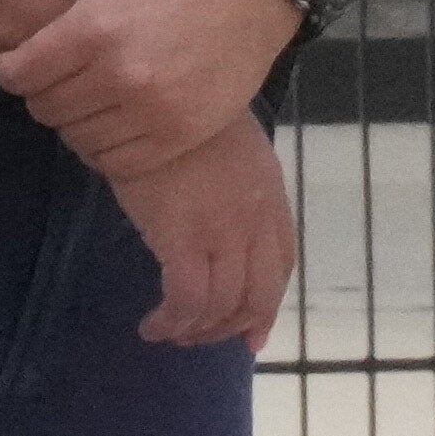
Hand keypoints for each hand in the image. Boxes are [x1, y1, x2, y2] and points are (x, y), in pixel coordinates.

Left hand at [0, 0, 296, 177]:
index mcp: (94, 28)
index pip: (20, 75)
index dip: (10, 67)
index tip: (20, 58)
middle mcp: (121, 76)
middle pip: (46, 109)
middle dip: (42, 90)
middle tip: (60, 71)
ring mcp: (153, 111)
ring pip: (79, 138)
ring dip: (75, 118)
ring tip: (89, 91)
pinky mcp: (180, 134)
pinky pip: (117, 161)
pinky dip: (106, 145)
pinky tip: (115, 116)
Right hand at [110, 118, 299, 351]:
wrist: (158, 96)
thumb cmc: (183, 115)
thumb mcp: (229, 148)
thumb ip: (235, 186)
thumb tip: (218, 216)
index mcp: (269, 196)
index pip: (281, 263)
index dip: (268, 304)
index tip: (254, 332)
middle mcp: (255, 220)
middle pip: (257, 294)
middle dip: (232, 326)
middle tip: (202, 338)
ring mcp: (223, 231)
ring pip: (221, 305)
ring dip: (196, 330)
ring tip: (170, 332)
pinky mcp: (184, 239)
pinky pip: (187, 300)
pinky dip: (171, 321)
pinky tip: (153, 325)